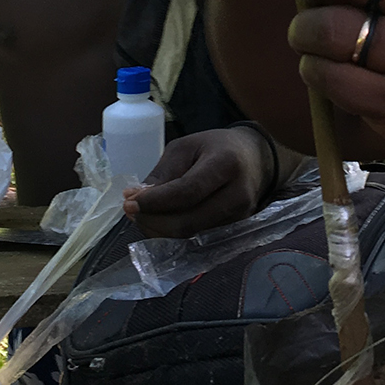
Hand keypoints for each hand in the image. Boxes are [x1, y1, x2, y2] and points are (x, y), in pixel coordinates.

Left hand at [122, 127, 274, 237]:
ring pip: (191, 234)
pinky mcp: (234, 229)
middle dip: (153, 220)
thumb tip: (136, 198)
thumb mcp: (186, 147)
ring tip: (143, 213)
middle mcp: (237, 194)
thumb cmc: (216, 147)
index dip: (155, 202)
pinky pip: (197, 237)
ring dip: (159, 229)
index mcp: (225, 164)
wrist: (255, 158)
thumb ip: (162, 174)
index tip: (129, 202)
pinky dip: (172, 232)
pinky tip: (161, 219)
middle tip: (130, 211)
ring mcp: (239, 216)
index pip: (187, 192)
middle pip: (188, 221)